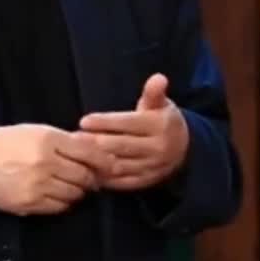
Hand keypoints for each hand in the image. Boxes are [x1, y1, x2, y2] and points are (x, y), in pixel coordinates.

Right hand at [0, 123, 115, 214]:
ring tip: (75, 183)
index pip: (88, 151)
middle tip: (94, 176)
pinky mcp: (30, 203)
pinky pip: (59, 206)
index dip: (103, 159)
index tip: (110, 163)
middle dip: (93, 176)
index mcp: (48, 139)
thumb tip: (90, 148)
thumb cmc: (2, 143)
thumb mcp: (34, 130)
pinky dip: (64, 201)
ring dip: (79, 190)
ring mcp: (38, 185)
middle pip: (85, 175)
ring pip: (74, 193)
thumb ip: (63, 139)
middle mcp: (45, 162)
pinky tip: (59, 193)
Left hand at [78, 74, 189, 190]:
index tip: (83, 121)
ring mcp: (152, 167)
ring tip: (77, 153)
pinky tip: (89, 168)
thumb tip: (158, 78)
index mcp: (159, 126)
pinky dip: (104, 177)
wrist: (184, 150)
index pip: (128, 123)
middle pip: (121, 146)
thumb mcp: (161, 104)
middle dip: (95, 142)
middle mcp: (157, 148)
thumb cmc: (163, 120)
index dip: (105, 122)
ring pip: (119, 166)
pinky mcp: (146, 182)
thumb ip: (154, 92)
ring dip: (96, 160)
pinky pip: (121, 182)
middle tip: (74, 138)